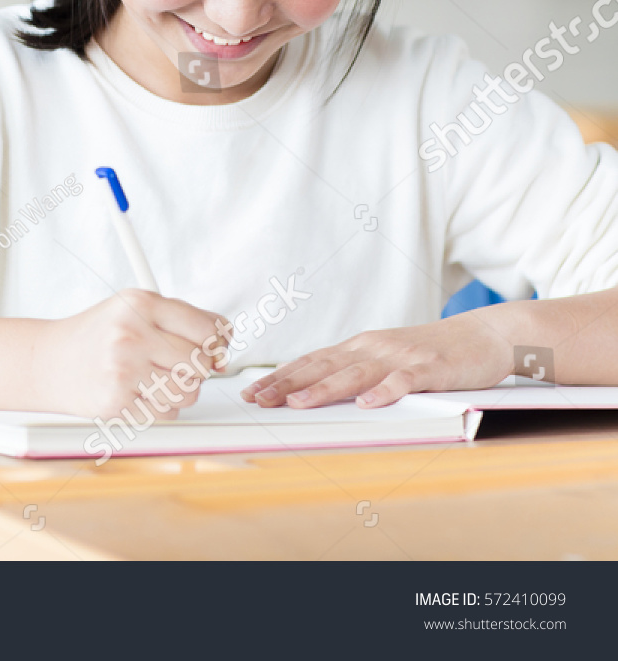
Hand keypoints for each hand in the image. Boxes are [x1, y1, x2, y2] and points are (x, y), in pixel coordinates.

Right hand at [31, 288, 230, 419]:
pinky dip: (159, 408)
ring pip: (188, 393)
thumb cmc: (97, 335)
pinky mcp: (117, 402)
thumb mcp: (133, 309)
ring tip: (151, 378)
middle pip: (200, 364)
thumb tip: (224, 347)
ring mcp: (123, 369)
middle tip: (172, 363)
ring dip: (178, 391)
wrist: (48, 361)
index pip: (207, 328)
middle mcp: (131, 333)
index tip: (213, 346)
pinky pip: (167, 414)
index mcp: (139, 303)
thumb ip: (181, 320)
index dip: (218, 342)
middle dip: (194, 368)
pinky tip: (136, 393)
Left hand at [240, 311, 510, 408]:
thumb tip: (317, 388)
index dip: (280, 376)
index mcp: (360, 347)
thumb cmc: (433, 352)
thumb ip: (357, 370)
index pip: (311, 362)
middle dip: (286, 384)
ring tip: (297, 403)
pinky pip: (404, 381)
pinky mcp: (431, 369)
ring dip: (324, 389)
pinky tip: (368, 403)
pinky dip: (385, 391)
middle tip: (257, 399)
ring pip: (355, 374)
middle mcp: (374, 349)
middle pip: (323, 366)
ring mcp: (401, 358)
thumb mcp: (387, 357)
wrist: (486, 334)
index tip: (251, 391)